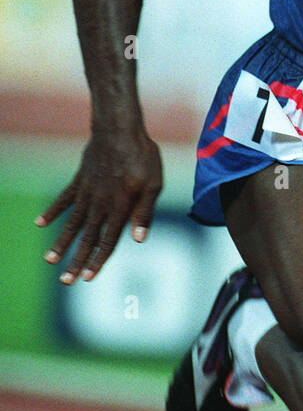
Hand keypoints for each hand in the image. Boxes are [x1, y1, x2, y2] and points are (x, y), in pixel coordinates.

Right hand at [36, 130, 162, 283]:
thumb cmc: (142, 156)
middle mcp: (101, 203)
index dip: (98, 260)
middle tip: (65, 281)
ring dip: (61, 242)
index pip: (108, 240)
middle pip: (87, 237)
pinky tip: (40, 224)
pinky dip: (52, 211)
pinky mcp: (79, 180)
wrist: (119, 129)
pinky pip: (64, 199)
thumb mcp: (153, 184)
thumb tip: (139, 240)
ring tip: (50, 260)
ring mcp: (87, 192)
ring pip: (72, 223)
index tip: (87, 277)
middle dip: (76, 260)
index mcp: (120, 206)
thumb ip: (145, 212)